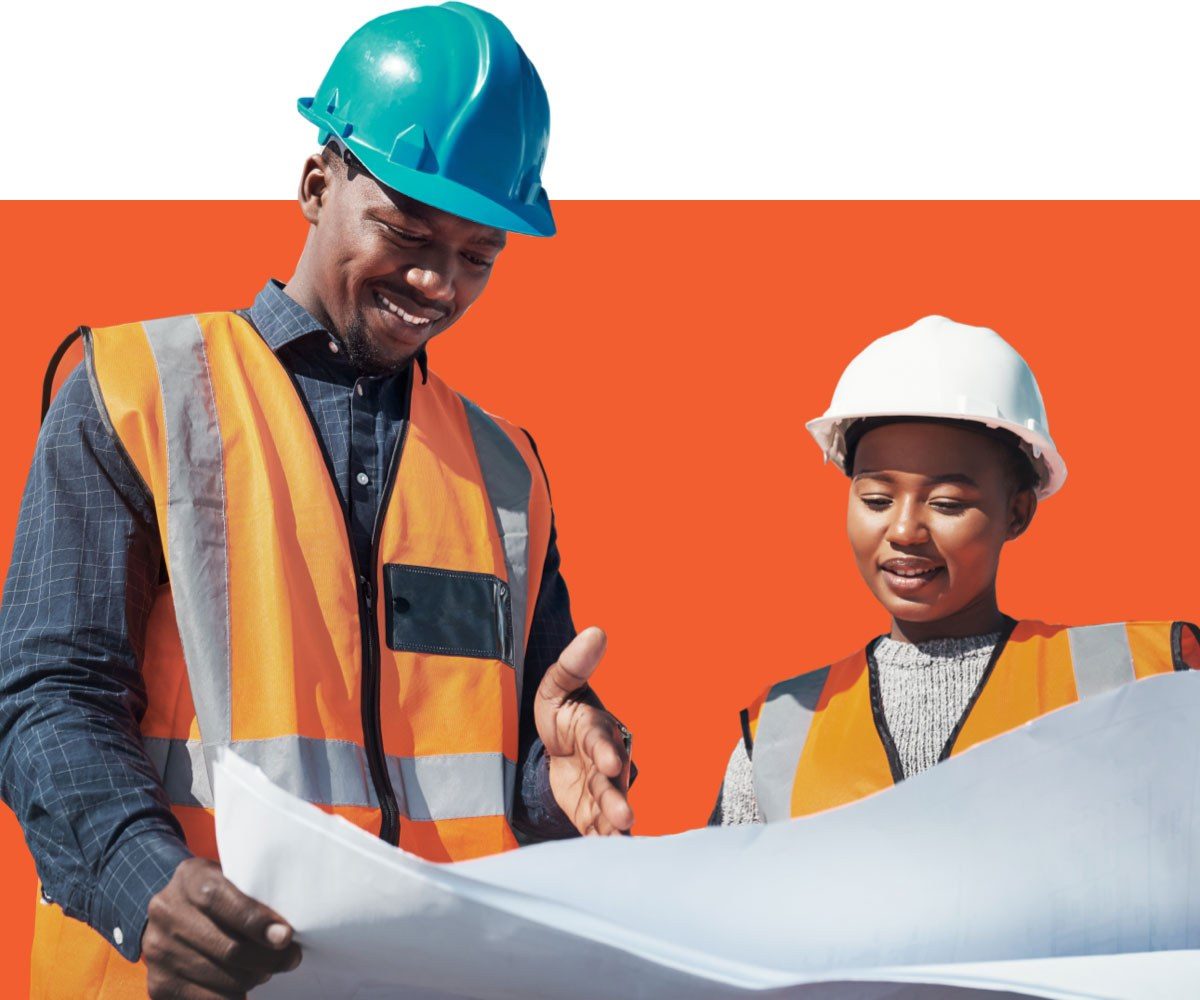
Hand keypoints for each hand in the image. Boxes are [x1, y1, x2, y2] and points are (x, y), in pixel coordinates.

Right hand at [143, 858, 300, 998]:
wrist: (168, 913)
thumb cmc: (214, 893)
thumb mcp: (228, 877)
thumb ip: (252, 893)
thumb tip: (284, 931)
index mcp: (189, 878)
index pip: (219, 900)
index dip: (255, 921)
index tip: (284, 936)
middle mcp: (168, 913)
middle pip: (227, 947)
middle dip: (268, 958)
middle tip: (291, 958)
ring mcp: (159, 951)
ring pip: (223, 978)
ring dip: (254, 978)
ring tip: (265, 968)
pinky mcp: (159, 984)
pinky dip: (234, 996)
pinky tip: (243, 985)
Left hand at [534, 627, 633, 835]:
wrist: (558, 743)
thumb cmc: (562, 709)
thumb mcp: (557, 685)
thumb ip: (574, 663)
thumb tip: (597, 631)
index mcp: (598, 728)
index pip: (603, 739)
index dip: (606, 750)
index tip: (610, 762)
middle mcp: (607, 761)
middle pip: (613, 781)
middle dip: (616, 798)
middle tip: (623, 815)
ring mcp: (601, 788)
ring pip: (611, 808)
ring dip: (615, 826)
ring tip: (618, 841)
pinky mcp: (591, 812)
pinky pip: (599, 829)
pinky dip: (604, 843)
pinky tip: (605, 858)